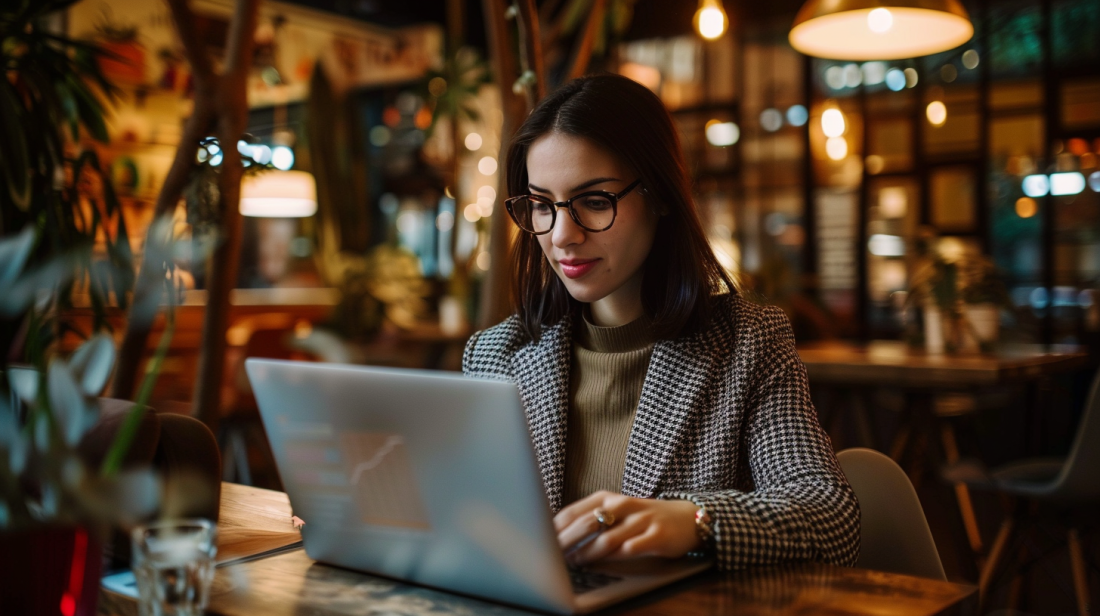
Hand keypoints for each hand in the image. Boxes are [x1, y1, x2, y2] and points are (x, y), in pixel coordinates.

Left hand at [553, 491, 700, 565]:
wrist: (686, 518)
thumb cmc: (642, 518)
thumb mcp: (616, 511)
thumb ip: (590, 520)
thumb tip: (558, 536)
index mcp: (608, 498)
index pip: (574, 511)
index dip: (556, 528)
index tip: (542, 542)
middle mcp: (623, 505)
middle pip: (588, 524)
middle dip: (568, 542)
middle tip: (554, 557)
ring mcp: (641, 519)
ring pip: (608, 538)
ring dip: (588, 553)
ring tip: (575, 562)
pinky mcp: (657, 535)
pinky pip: (633, 547)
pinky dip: (617, 556)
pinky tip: (606, 563)